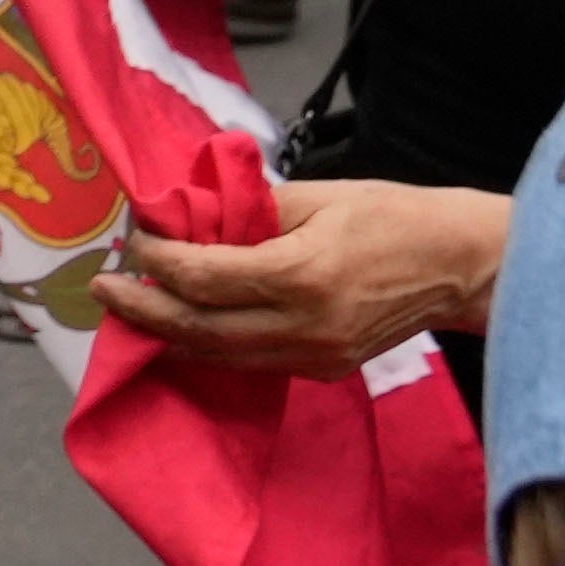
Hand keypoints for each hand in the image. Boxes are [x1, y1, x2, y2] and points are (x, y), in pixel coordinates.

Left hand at [90, 176, 509, 375]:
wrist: (461, 266)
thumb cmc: (394, 217)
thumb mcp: (320, 195)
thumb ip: (250, 211)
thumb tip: (191, 218)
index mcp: (303, 275)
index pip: (204, 278)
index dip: (159, 261)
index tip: (136, 240)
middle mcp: (304, 326)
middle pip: (200, 330)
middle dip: (144, 310)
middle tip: (104, 289)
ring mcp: (314, 356)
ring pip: (220, 355)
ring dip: (170, 332)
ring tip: (134, 305)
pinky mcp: (323, 369)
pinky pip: (250, 361)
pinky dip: (210, 343)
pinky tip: (187, 320)